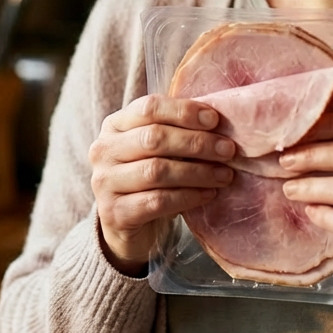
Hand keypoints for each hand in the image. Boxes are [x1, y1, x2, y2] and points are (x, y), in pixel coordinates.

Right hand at [89, 94, 235, 274]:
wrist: (123, 224)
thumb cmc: (147, 178)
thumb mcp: (155, 149)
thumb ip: (177, 131)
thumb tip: (219, 121)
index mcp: (115, 125)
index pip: (148, 108)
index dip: (183, 111)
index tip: (215, 119)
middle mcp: (103, 150)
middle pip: (154, 138)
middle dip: (197, 142)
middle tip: (228, 150)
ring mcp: (104, 183)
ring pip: (156, 171)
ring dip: (197, 172)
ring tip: (224, 175)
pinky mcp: (114, 213)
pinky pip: (157, 201)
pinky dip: (188, 197)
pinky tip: (208, 195)